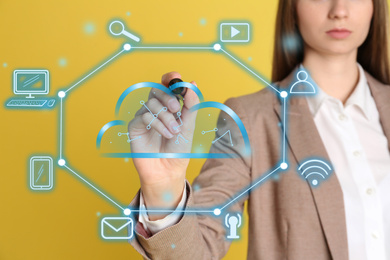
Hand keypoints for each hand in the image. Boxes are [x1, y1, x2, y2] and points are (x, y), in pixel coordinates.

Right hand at [128, 72, 198, 218]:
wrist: (168, 170)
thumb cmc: (179, 149)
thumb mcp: (188, 125)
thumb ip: (191, 105)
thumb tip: (192, 83)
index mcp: (169, 106)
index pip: (167, 85)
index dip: (170, 78)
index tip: (176, 79)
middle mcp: (156, 109)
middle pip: (157, 90)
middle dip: (168, 97)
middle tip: (177, 109)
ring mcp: (144, 117)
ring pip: (151, 104)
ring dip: (166, 117)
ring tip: (173, 132)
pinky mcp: (135, 126)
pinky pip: (144, 116)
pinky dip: (157, 124)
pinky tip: (165, 135)